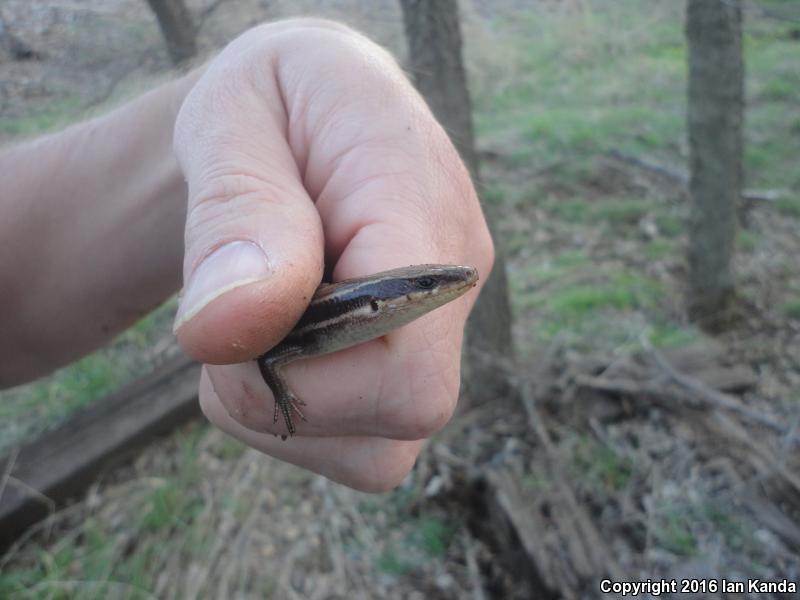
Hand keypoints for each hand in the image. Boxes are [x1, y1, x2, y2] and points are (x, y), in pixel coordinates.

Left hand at [172, 20, 492, 491]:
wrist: (293, 127)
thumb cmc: (267, 109)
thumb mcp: (232, 120)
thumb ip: (236, 212)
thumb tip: (229, 327)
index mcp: (419, 196)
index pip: (410, 338)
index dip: (305, 362)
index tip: (221, 313)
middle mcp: (453, 279)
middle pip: (405, 407)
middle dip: (281, 387)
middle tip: (226, 311)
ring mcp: (442, 332)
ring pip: (383, 452)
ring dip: (284, 414)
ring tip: (250, 329)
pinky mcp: (413, 369)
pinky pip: (364, 452)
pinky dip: (295, 425)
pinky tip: (275, 354)